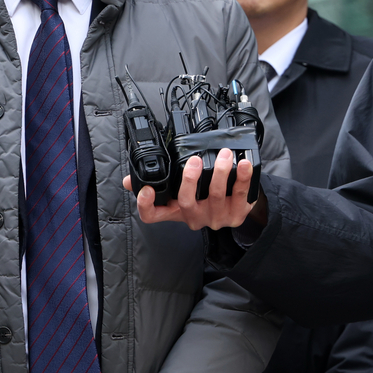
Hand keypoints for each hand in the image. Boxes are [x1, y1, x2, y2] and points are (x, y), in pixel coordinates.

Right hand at [122, 149, 263, 229]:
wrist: (235, 212)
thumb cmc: (204, 200)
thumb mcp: (178, 196)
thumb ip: (157, 185)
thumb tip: (129, 180)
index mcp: (175, 211)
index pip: (153, 215)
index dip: (146, 204)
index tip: (146, 189)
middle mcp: (194, 217)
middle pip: (186, 202)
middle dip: (189, 180)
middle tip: (194, 159)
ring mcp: (215, 217)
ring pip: (215, 195)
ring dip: (219, 172)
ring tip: (223, 154)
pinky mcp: (236, 214)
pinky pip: (239, 195)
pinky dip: (242, 178)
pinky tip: (243, 164)